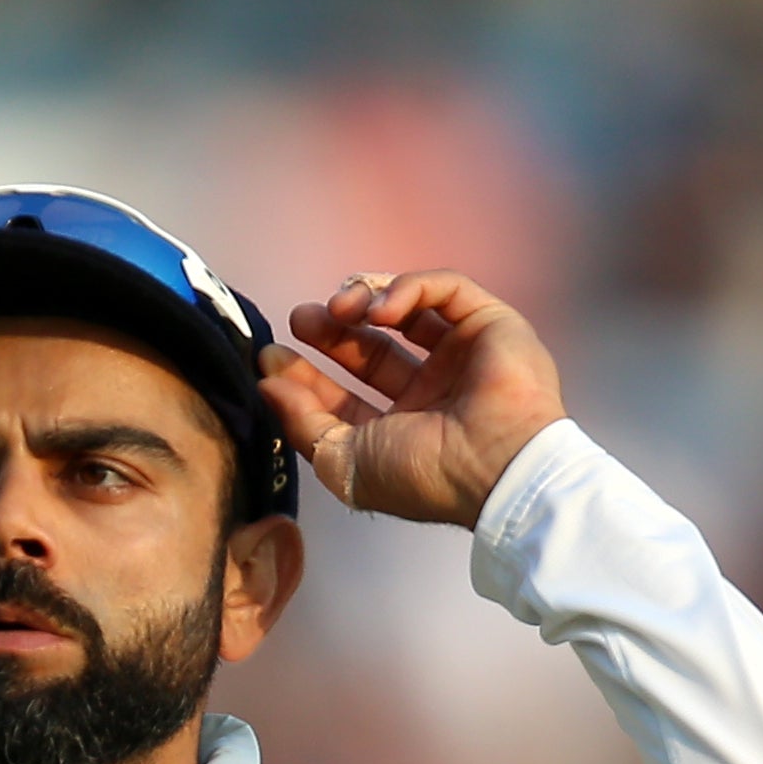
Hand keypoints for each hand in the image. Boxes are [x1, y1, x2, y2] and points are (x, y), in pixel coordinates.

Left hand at [258, 270, 564, 528]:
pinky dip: (408, 289)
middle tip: (303, 317)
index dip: (307, 374)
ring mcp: (462, 356)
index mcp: (403, 432)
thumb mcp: (342, 460)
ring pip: (407, 310)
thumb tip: (268, 384)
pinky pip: (444, 290)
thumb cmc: (420, 473)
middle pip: (372, 348)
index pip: (347, 395)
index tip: (273, 356)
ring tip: (340, 308)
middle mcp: (433, 393)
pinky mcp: (488, 322)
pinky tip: (381, 310)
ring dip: (365, 301)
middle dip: (333, 329)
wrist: (494, 464)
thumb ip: (301, 423)